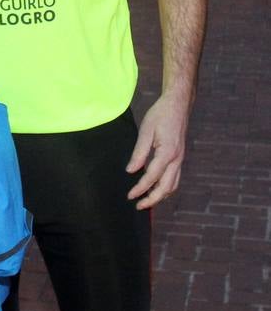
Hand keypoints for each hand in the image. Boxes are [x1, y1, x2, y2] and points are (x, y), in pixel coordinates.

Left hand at [125, 92, 189, 209]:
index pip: (151, 177)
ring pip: (173, 185)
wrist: (177, 104)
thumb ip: (139, 153)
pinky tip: (155, 187)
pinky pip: (175, 177)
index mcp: (167, 153)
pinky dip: (166, 187)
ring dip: (160, 195)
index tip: (130, 196)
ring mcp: (180, 159)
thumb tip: (131, 171)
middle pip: (166, 187)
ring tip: (146, 200)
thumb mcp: (146, 131)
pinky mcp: (179, 157)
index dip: (140, 188)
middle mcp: (177, 159)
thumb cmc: (160, 115)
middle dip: (152, 199)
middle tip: (139, 206)